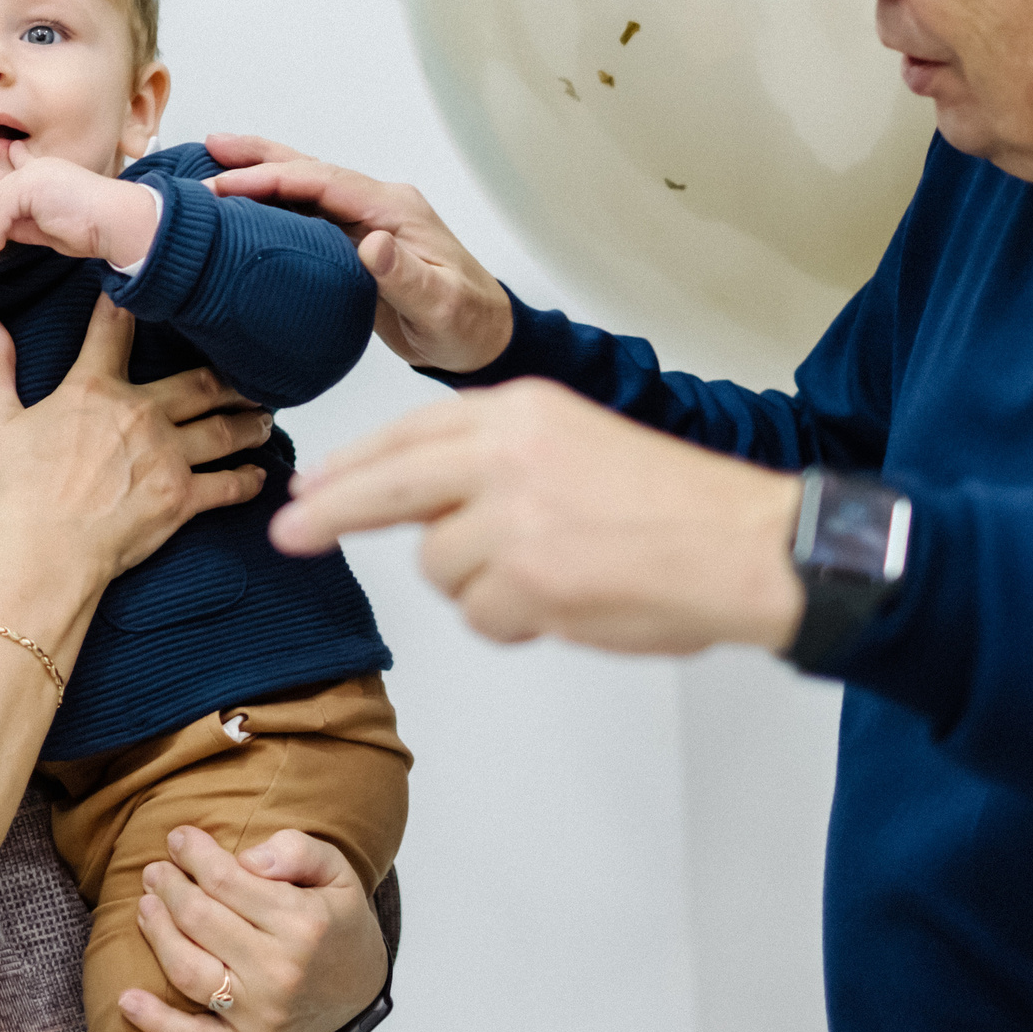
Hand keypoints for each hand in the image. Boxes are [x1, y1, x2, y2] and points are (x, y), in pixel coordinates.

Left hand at [0, 139, 159, 267]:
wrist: (116, 222)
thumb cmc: (96, 229)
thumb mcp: (51, 230)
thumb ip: (27, 226)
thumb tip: (2, 234)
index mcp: (51, 174)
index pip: (22, 170)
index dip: (9, 171)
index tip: (6, 159)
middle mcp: (41, 169)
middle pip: (0, 191)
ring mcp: (34, 175)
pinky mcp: (29, 186)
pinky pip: (0, 212)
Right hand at [0, 295, 271, 582]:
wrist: (41, 552)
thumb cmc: (16, 493)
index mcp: (94, 390)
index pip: (114, 331)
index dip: (127, 307)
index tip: (143, 292)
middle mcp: (141, 414)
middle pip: (198, 383)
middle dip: (227, 376)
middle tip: (248, 371)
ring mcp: (167, 456)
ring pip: (224, 429)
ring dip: (248, 421)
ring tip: (263, 416)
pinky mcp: (182, 499)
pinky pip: (228, 484)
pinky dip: (248, 480)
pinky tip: (259, 475)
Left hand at [118, 827, 387, 1031]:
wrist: (359, 988)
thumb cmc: (337, 921)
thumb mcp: (336, 870)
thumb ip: (296, 850)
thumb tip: (248, 859)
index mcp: (303, 923)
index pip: (228, 882)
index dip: (195, 855)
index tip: (178, 838)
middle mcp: (281, 972)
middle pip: (201, 920)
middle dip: (170, 887)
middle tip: (155, 870)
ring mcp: (263, 1015)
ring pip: (189, 970)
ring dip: (157, 934)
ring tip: (146, 905)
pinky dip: (157, 1024)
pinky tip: (127, 1000)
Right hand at [203, 133, 511, 372]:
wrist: (483, 338)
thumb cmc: (467, 323)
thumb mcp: (441, 307)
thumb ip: (406, 276)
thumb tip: (372, 244)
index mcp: (395, 209)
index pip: (324, 182)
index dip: (272, 179)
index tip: (226, 185)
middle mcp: (378, 205)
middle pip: (309, 170)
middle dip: (257, 158)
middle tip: (207, 149)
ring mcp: (365, 221)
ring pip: (304, 187)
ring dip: (260, 173)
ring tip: (212, 162)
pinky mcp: (354, 242)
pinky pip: (307, 214)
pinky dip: (271, 204)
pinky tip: (243, 206)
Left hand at [272, 378, 806, 653]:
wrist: (743, 543)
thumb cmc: (673, 504)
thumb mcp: (574, 442)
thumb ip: (497, 460)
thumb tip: (424, 502)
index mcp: (520, 410)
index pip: (407, 433)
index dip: (353, 464)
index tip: (310, 486)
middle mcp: (505, 454)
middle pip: (385, 485)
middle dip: (329, 512)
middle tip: (289, 531)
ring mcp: (512, 517)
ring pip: (440, 565)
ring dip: (479, 585)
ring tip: (554, 574)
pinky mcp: (526, 578)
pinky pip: (482, 614)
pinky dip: (515, 620)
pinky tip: (567, 602)